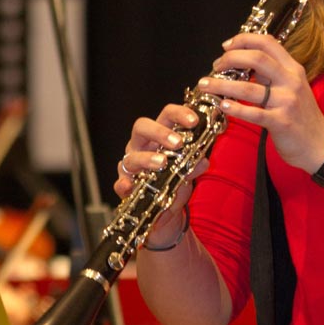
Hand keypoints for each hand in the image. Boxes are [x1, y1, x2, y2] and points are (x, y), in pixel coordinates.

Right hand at [114, 102, 208, 244]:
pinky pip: (120, 183)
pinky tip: (129, 186)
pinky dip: (123, 184)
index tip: (194, 121)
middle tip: (178, 143)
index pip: (166, 116)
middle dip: (160, 132)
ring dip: (146, 158)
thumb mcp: (189, 171)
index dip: (179, 114)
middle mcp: (141, 145)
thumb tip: (203, 161)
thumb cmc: (175, 181)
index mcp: (159, 136)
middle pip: (142, 127)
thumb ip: (195, 164)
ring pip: (131, 156)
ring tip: (162, 163)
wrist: (166, 211)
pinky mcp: (125, 185)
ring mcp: (131, 164)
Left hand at [202, 32, 323, 171]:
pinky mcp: (281, 122)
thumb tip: (244, 62)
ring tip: (205, 85)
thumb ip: (273, 74)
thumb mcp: (293, 88)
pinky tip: (222, 106)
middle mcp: (291, 81)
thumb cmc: (302, 117)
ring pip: (248, 87)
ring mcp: (287, 101)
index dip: (244, 40)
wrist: (321, 145)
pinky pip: (253, 113)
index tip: (226, 46)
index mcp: (293, 69)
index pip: (268, 42)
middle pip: (257, 58)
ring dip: (222, 85)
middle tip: (215, 66)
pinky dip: (234, 108)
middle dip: (230, 59)